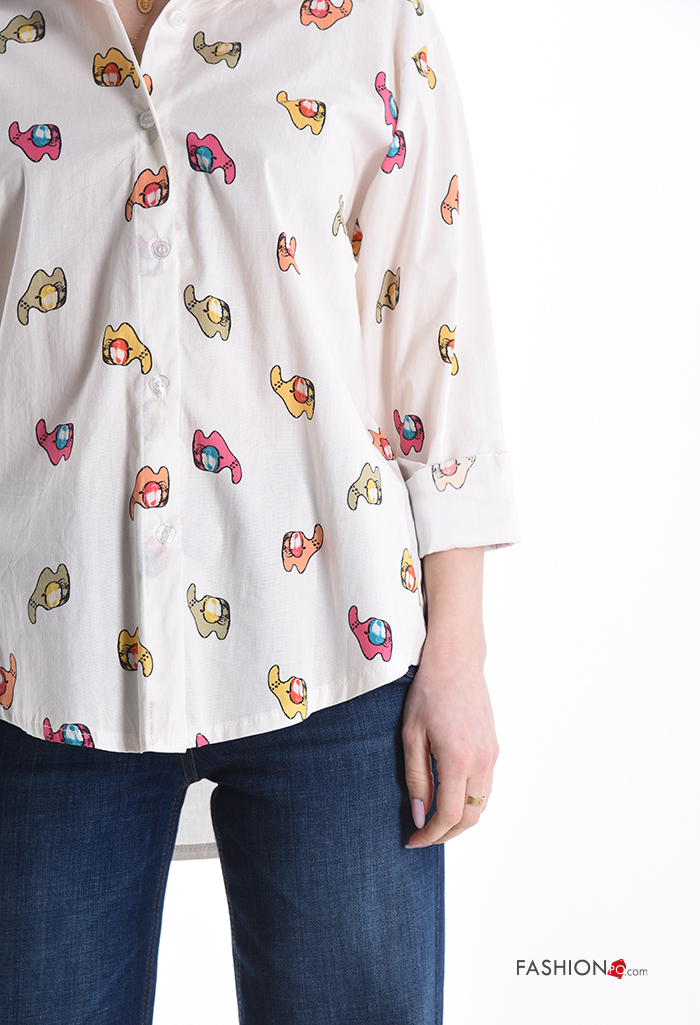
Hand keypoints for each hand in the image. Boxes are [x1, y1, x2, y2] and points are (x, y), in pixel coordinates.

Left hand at [402, 545, 497, 846]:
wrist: (455, 663)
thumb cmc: (427, 694)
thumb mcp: (411, 736)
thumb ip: (416, 779)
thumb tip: (420, 816)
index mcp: (457, 759)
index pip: (449, 815)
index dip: (431, 835)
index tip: (412, 841)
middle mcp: (481, 761)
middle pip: (471, 817)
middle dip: (447, 834)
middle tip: (421, 837)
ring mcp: (492, 755)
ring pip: (482, 804)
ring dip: (460, 819)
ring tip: (432, 820)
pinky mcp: (495, 748)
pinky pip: (486, 787)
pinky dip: (470, 801)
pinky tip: (449, 797)